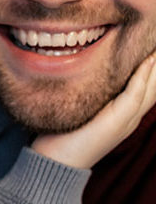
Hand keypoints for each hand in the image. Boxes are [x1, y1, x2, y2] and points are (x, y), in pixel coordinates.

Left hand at [32, 52, 155, 168]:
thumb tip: (86, 61)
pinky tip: (148, 60)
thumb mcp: (83, 106)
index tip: (154, 41)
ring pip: (153, 88)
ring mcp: (128, 119)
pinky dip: (143, 77)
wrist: (57, 162)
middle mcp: (132, 115)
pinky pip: (135, 95)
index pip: (149, 81)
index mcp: (126, 111)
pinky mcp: (118, 121)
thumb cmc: (64, 134)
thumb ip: (93, 89)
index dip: (154, 62)